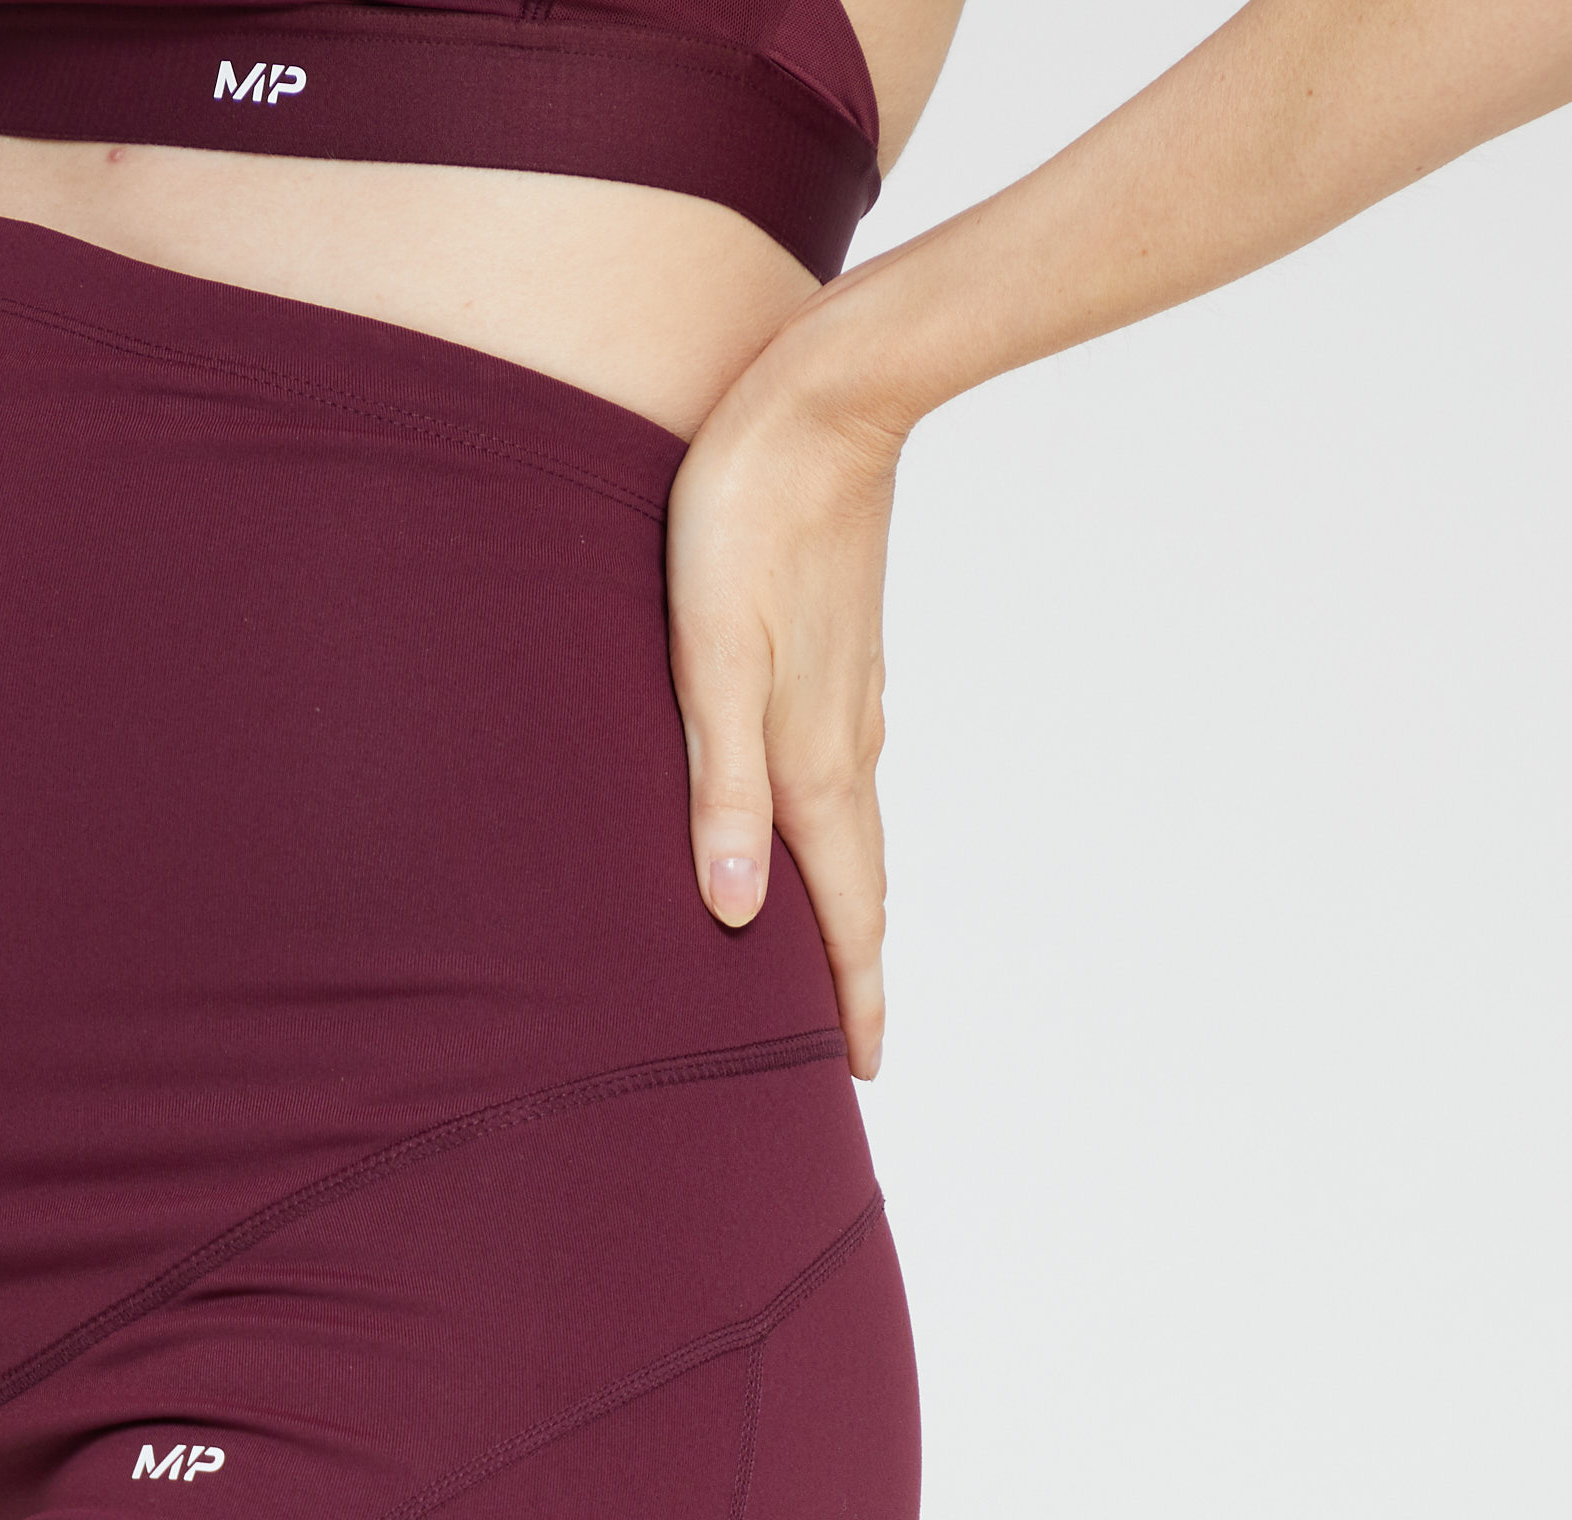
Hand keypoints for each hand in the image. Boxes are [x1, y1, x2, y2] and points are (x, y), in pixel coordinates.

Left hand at [665, 305, 906, 1080]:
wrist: (824, 397)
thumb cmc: (745, 522)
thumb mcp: (709, 661)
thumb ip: (718, 789)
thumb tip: (729, 912)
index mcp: (812, 760)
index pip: (841, 910)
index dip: (851, 995)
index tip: (862, 1069)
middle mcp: (844, 740)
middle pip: (858, 882)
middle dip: (857, 968)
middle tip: (855, 1041)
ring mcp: (850, 696)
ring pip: (851, 827)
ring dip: (847, 899)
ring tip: (836, 954)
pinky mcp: (839, 653)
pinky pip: (841, 771)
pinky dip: (834, 828)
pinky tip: (813, 824)